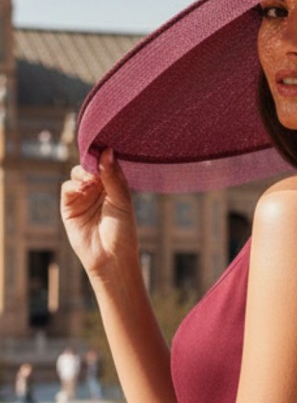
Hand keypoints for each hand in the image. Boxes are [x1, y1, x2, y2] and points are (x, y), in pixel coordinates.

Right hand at [60, 149, 139, 277]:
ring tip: (92, 183)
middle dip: (92, 162)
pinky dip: (73, 185)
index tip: (104, 145)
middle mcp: (99, 188)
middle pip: (90, 165)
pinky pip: (67, 188)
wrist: (111, 257)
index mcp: (115, 184)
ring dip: (83, 174)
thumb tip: (107, 151)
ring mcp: (83, 196)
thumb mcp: (122, 200)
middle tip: (97, 167)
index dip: (104, 154)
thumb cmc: (123, 231)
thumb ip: (113, 176)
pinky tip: (83, 189)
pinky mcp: (70, 206)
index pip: (107, 162)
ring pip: (77, 174)